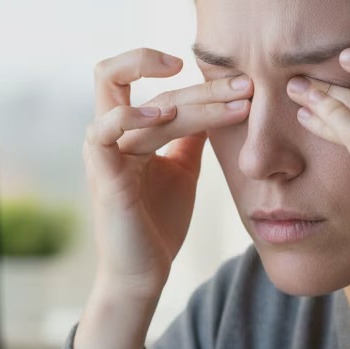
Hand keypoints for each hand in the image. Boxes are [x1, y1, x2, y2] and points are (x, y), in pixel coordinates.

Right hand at [84, 48, 251, 299]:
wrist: (144, 271)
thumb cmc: (159, 223)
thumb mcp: (183, 168)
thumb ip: (190, 134)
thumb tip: (215, 102)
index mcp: (127, 128)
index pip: (156, 82)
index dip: (200, 80)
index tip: (241, 84)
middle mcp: (109, 132)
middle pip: (138, 76)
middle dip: (202, 83)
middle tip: (247, 88)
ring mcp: (103, 150)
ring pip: (146, 103)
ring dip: (195, 101)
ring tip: (234, 106)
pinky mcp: (102, 173)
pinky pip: (106, 129)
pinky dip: (134, 115)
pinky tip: (165, 113)